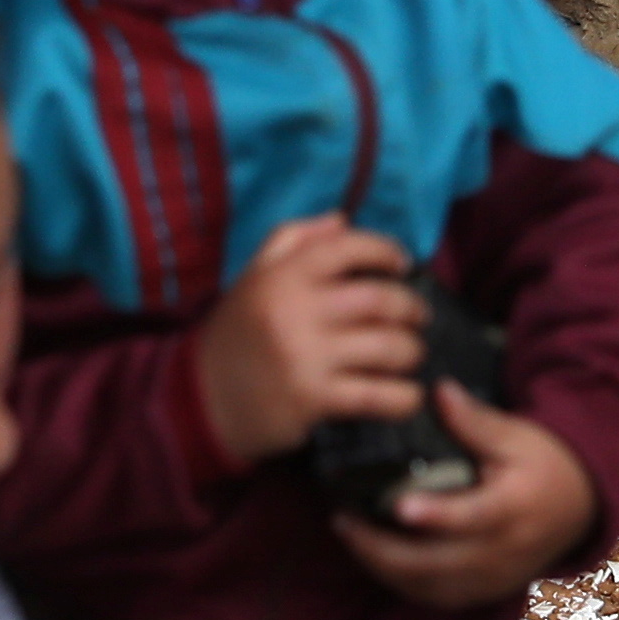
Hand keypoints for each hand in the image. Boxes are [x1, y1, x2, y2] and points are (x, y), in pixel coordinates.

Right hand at [188, 219, 432, 465]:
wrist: (200, 399)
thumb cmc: (236, 334)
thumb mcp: (253, 276)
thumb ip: (293, 240)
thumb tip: (342, 221)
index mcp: (283, 276)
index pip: (347, 248)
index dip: (385, 251)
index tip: (402, 263)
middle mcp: (296, 311)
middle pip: (380, 300)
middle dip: (412, 308)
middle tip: (418, 316)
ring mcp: (306, 357)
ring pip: (387, 347)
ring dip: (411, 351)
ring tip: (410, 354)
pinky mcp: (314, 399)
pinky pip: (378, 395)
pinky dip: (404, 397)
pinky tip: (407, 395)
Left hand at [336, 384, 596, 607]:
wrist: (580, 507)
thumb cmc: (544, 465)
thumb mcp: (516, 437)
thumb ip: (474, 421)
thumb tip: (438, 392)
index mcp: (513, 509)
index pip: (470, 518)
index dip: (434, 515)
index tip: (398, 506)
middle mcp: (502, 552)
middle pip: (435, 564)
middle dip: (382, 548)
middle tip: (343, 520)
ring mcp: (492, 578)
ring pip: (428, 586)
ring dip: (383, 566)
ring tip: (350, 534)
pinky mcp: (484, 591)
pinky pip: (435, 597)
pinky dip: (401, 580)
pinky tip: (374, 556)